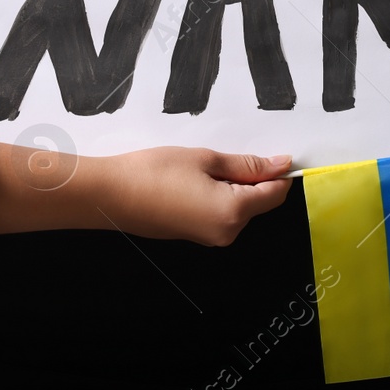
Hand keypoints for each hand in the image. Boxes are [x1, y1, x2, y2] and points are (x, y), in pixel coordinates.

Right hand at [0, 143, 292, 245]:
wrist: (109, 195)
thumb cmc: (155, 172)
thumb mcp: (205, 159)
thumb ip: (246, 165)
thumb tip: (279, 165)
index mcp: (233, 213)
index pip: (274, 194)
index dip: (279, 172)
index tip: (275, 152)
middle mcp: (226, 232)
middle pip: (258, 202)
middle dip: (252, 177)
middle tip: (224, 153)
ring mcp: (209, 237)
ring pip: (238, 207)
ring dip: (233, 185)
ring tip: (203, 164)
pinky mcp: (193, 235)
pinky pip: (219, 214)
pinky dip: (217, 195)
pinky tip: (194, 178)